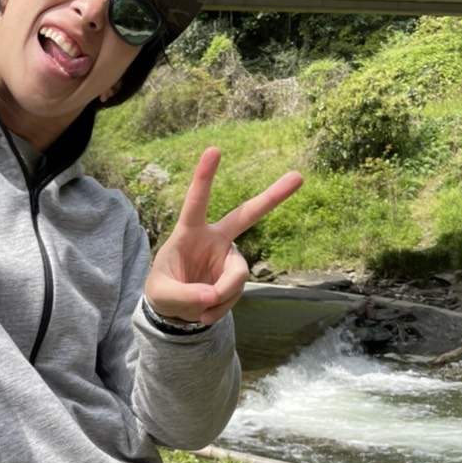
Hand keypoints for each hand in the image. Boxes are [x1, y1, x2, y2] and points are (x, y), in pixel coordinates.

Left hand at [146, 147, 302, 324]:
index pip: (197, 201)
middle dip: (272, 197)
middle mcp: (215, 239)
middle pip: (247, 215)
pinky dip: (220, 308)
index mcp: (189, 232)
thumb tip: (212, 296)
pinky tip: (205, 313)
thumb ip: (184, 296)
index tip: (213, 149)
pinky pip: (234, 293)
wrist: (174, 309)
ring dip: (220, 296)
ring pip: (236, 275)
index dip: (204, 177)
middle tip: (299, 176)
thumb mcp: (162, 296)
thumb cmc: (163, 291)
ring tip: (200, 311)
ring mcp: (229, 257)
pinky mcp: (236, 276)